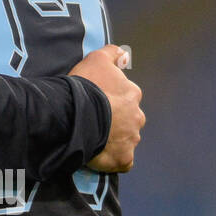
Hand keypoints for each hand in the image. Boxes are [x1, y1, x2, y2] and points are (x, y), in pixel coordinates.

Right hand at [68, 45, 144, 172]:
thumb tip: (124, 53)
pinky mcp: (124, 158)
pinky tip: (102, 155)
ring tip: (94, 137)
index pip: (126, 96)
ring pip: (126, 139)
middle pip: (129, 119)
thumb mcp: (96, 60)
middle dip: (116, 120)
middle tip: (95, 120)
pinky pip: (123, 161)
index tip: (95, 101)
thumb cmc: (87, 87)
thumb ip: (112, 54)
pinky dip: (115, 159)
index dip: (110, 98)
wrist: (78, 115)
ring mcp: (132, 139)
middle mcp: (137, 117)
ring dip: (114, 139)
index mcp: (132, 94)